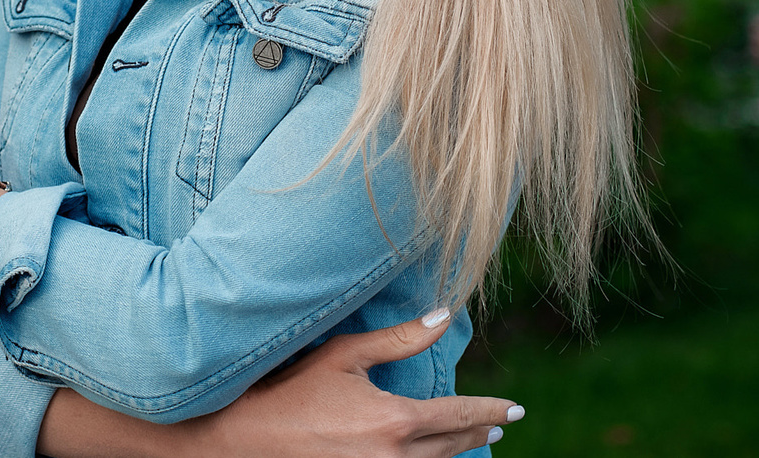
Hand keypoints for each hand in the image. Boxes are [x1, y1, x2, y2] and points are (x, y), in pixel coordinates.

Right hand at [187, 310, 523, 457]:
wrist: (243, 438)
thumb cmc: (289, 389)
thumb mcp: (343, 356)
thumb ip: (399, 339)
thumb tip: (443, 315)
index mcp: (395, 422)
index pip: (460, 417)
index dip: (491, 411)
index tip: (515, 410)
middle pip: (451, 446)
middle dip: (478, 432)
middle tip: (499, 424)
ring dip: (456, 453)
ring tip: (473, 440)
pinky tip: (430, 457)